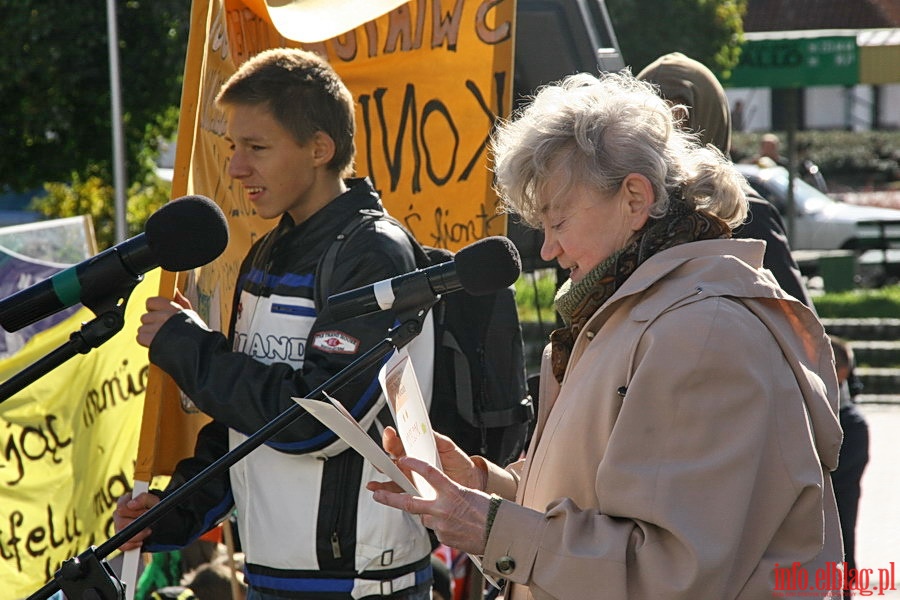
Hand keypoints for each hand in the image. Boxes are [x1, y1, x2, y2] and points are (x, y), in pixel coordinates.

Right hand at [113, 491, 159, 550]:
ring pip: (122, 535)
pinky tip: (141, 541)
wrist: (161, 519)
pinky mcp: (122, 539)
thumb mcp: (154, 500)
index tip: (146, 512)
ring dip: (137, 534)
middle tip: (149, 522)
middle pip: (121, 523)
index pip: (121, 508)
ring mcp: (118, 527)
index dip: (134, 512)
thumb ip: (144, 499)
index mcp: (124, 502)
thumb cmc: (155, 507)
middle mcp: (119, 514)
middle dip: (137, 524)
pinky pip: (122, 545)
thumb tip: (131, 504)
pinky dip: (132, 545)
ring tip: (148, 531)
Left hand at [136, 289, 192, 346]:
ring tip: (161, 339)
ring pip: (142, 328)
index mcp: (173, 308)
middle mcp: (164, 317)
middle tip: (162, 331)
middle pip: (145, 317)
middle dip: (151, 324)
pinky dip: (146, 342)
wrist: (198, 350)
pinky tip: (156, 344)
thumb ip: (181, 302)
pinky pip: (140, 337)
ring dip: (148, 334)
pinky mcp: (152, 340)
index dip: (152, 309)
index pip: (150, 302)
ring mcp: (158, 328)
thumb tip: (176, 291)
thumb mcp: (190, 315)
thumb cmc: (195, 333)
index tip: (157, 315)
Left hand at [369, 456, 491, 554]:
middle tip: (377, 494)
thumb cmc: (490, 512)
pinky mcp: (443, 538)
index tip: (403, 459)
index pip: (429, 474)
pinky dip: (443, 526)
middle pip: (410, 502)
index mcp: (453, 492)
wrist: (499, 535)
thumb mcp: (469, 494)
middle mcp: (443, 508)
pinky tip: (457, 526)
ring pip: (425, 517)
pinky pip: (437, 530)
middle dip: (390, 498)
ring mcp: (442, 525)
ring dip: (431, 515)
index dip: (414, 465)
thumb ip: (450, 493)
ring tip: (450, 515)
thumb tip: (438, 496)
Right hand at [380, 426, 487, 491]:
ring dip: (380, 480)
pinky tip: (380, 492)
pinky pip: (399, 493)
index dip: (392, 438)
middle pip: (389, 460)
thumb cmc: (458, 462)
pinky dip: (388, 493)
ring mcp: (411, 479)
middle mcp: (410, 465)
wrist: (470, 481)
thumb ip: (435, 438)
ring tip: (373, 481)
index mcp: (415, 451)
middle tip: (375, 454)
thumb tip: (424, 428)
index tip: (389, 432)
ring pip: (390, 478)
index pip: (398, 443)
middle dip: (380, 457)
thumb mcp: (448, 447)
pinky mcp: (415, 493)